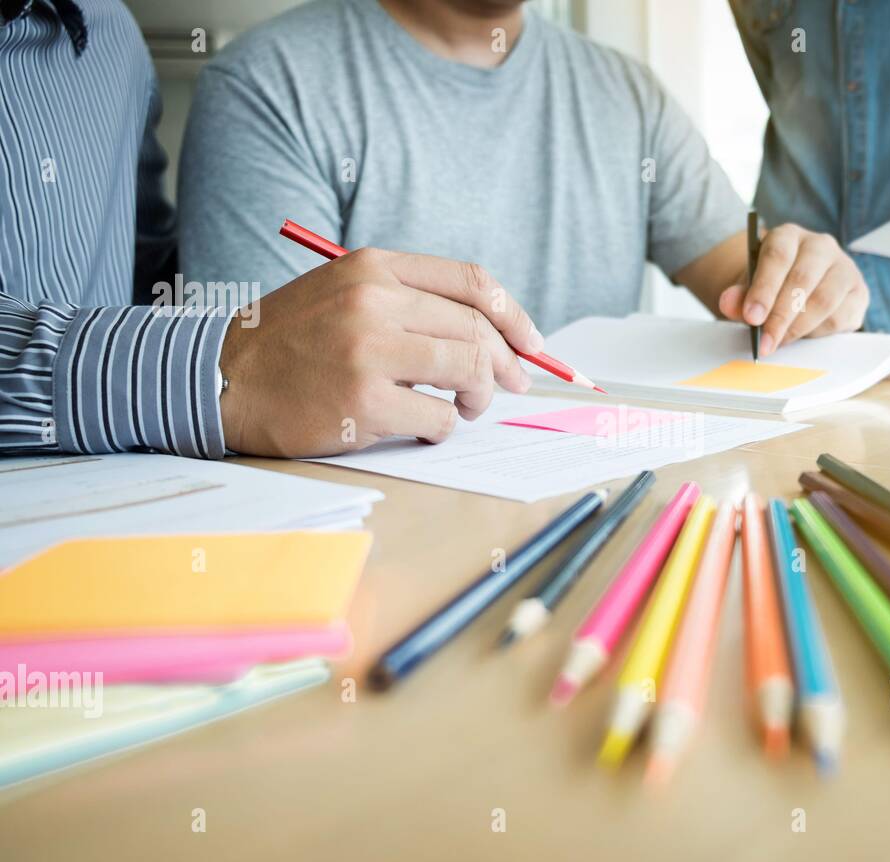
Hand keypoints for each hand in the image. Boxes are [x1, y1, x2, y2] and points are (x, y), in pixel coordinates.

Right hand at [218, 247, 542, 456]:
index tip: (532, 345)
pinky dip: (443, 429)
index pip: (472, 283)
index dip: (515, 317)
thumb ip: (409, 302)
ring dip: (478, 398)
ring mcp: (369, 352)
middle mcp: (373, 302)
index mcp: (373, 268)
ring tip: (464, 408)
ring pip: (468, 372)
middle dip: (507, 366)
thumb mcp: (344, 293)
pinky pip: (440, 419)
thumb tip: (491, 336)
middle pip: (477, 331)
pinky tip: (422, 428)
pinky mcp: (364, 403)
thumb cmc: (292, 342)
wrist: (221, 379)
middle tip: (509, 388)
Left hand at [717, 223, 867, 356]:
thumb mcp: (750, 288)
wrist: (797, 289)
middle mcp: (821, 246)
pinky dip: (819, 333)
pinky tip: (803, 336)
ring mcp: (844, 268)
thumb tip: (728, 303)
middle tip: (765, 342)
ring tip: (780, 342)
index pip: (778, 256)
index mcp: (789, 236)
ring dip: (799, 328)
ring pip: (824, 300)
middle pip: (802, 280)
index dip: (764, 289)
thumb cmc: (772, 286)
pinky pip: (841, 317)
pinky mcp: (859, 293)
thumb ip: (739, 296)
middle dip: (781, 316)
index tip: (752, 317)